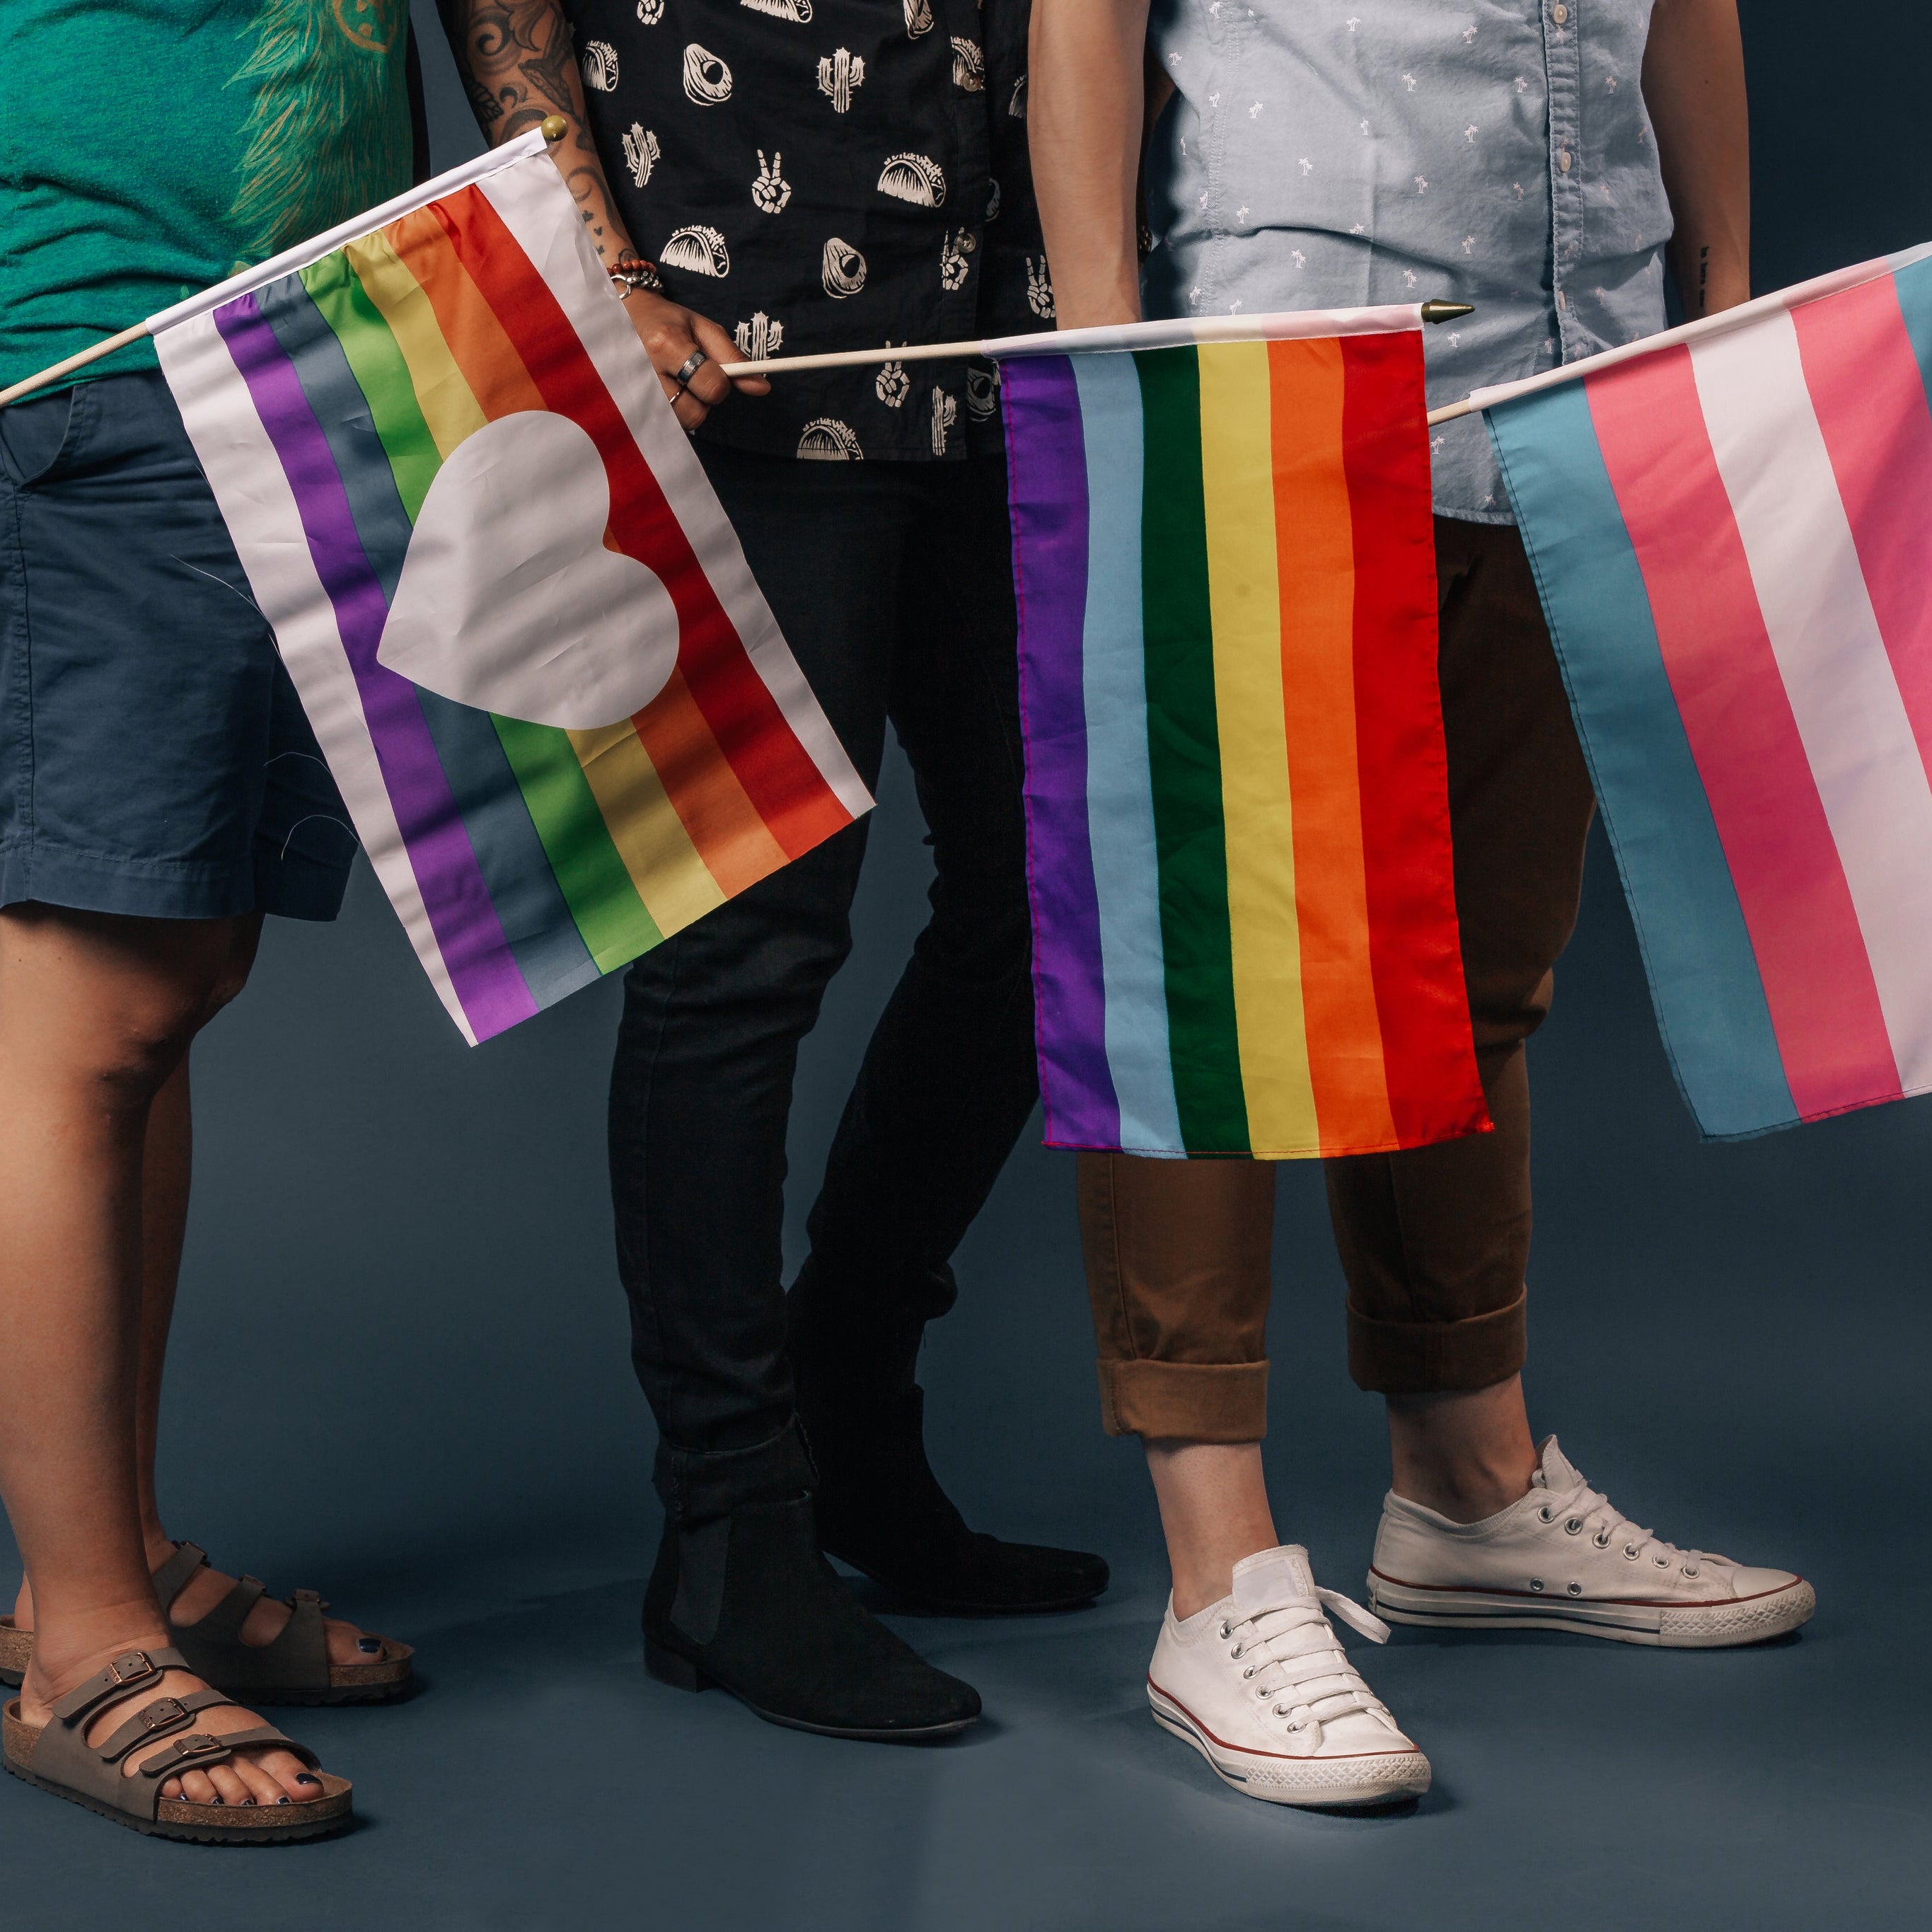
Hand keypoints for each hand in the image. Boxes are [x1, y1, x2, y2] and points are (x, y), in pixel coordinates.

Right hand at [619, 291, 770, 432]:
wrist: (621, 315)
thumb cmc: (667, 320)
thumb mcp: (703, 328)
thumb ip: (733, 357)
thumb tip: (761, 388)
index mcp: (666, 344)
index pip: (711, 386)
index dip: (720, 383)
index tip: (713, 370)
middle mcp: (647, 371)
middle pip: (696, 413)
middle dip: (702, 398)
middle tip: (691, 375)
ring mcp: (633, 393)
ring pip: (681, 422)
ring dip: (687, 406)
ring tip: (675, 381)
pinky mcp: (629, 408)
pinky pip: (666, 424)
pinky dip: (673, 410)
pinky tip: (664, 390)